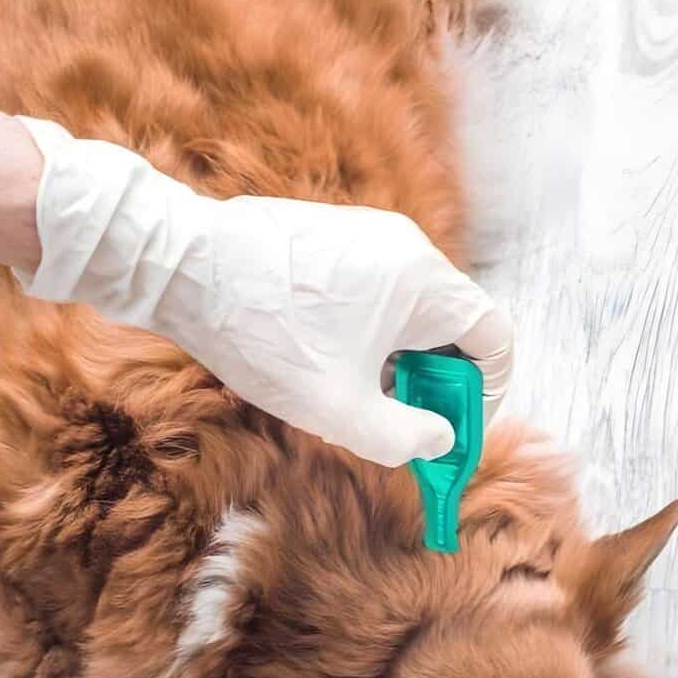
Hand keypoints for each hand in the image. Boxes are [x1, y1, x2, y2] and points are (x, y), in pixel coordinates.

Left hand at [17, 118, 512, 466]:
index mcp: (423, 283)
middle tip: (404, 427)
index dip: (485, 395)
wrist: (182, 267)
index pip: (496, 338)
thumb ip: (401, 437)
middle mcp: (407, 247)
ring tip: (357, 399)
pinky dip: (373, 334)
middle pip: (455, 325)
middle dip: (438, 383)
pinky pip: (379, 293)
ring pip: (413, 311)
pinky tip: (328, 363)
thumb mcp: (337, 409)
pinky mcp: (336, 237)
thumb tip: (439, 442)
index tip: (452, 431)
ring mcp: (370, 235)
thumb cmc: (261, 335)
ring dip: (401, 362)